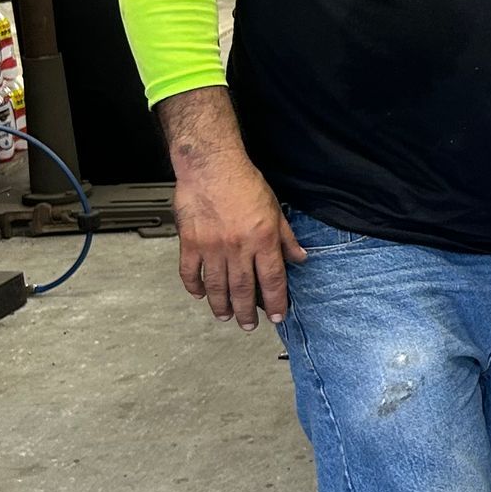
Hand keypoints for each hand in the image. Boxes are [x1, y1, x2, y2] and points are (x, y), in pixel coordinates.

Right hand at [157, 86, 305, 328]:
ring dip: (221, 305)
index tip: (276, 316)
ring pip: (217, 285)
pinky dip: (194, 286)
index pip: (272, 280)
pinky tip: (200, 294)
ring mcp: (212, 246)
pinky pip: (191, 271)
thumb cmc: (244, 183)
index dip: (275, 301)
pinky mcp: (190, 242)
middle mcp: (238, 247)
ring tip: (225, 316)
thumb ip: (286, 237)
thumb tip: (300, 258)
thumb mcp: (275, 209)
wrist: (211, 166)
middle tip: (249, 325)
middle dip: (247, 312)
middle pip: (243, 289)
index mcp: (263, 239)